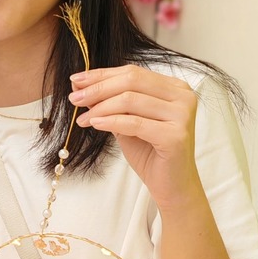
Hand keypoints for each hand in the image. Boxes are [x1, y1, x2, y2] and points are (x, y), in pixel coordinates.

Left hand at [70, 64, 201, 211]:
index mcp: (174, 88)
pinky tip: (94, 124)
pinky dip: (111, 122)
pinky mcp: (175, 135)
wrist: (171, 186)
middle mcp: (183, 97)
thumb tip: (79, 84)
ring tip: (82, 119)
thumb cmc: (150, 153)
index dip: (102, 75)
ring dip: (100, 108)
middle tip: (74, 98)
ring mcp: (182, 115)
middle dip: (98, 89)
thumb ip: (110, 102)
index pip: (133, 72)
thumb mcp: (126, 121)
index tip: (75, 80)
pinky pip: (134, 123)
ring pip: (130, 100)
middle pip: (132, 81)